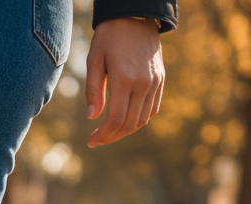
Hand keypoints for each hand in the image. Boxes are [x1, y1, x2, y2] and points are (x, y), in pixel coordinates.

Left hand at [85, 18, 164, 147]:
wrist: (136, 16)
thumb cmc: (110, 37)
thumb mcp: (94, 59)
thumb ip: (93, 90)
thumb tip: (92, 118)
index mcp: (124, 79)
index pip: (115, 119)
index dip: (103, 135)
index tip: (91, 141)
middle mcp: (143, 83)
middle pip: (129, 124)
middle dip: (111, 137)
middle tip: (97, 140)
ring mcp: (154, 82)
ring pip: (141, 120)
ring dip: (125, 131)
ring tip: (109, 133)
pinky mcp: (160, 80)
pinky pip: (152, 109)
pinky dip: (138, 121)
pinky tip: (125, 122)